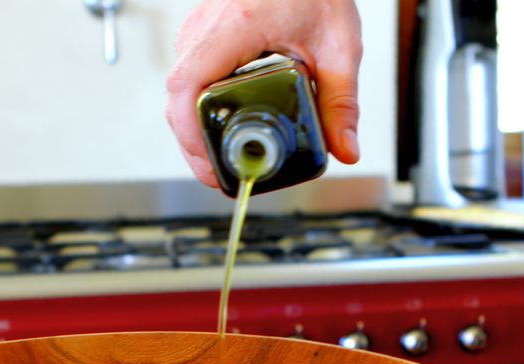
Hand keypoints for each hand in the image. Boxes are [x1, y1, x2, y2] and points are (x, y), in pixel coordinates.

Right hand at [166, 0, 362, 187]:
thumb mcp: (338, 47)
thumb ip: (341, 102)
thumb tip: (345, 149)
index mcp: (237, 25)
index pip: (188, 83)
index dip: (190, 131)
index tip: (210, 163)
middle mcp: (206, 27)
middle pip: (178, 98)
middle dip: (194, 146)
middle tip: (222, 178)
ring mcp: (198, 31)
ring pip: (179, 92)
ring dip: (195, 131)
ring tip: (222, 164)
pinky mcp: (201, 37)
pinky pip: (189, 80)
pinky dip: (199, 112)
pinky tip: (221, 133)